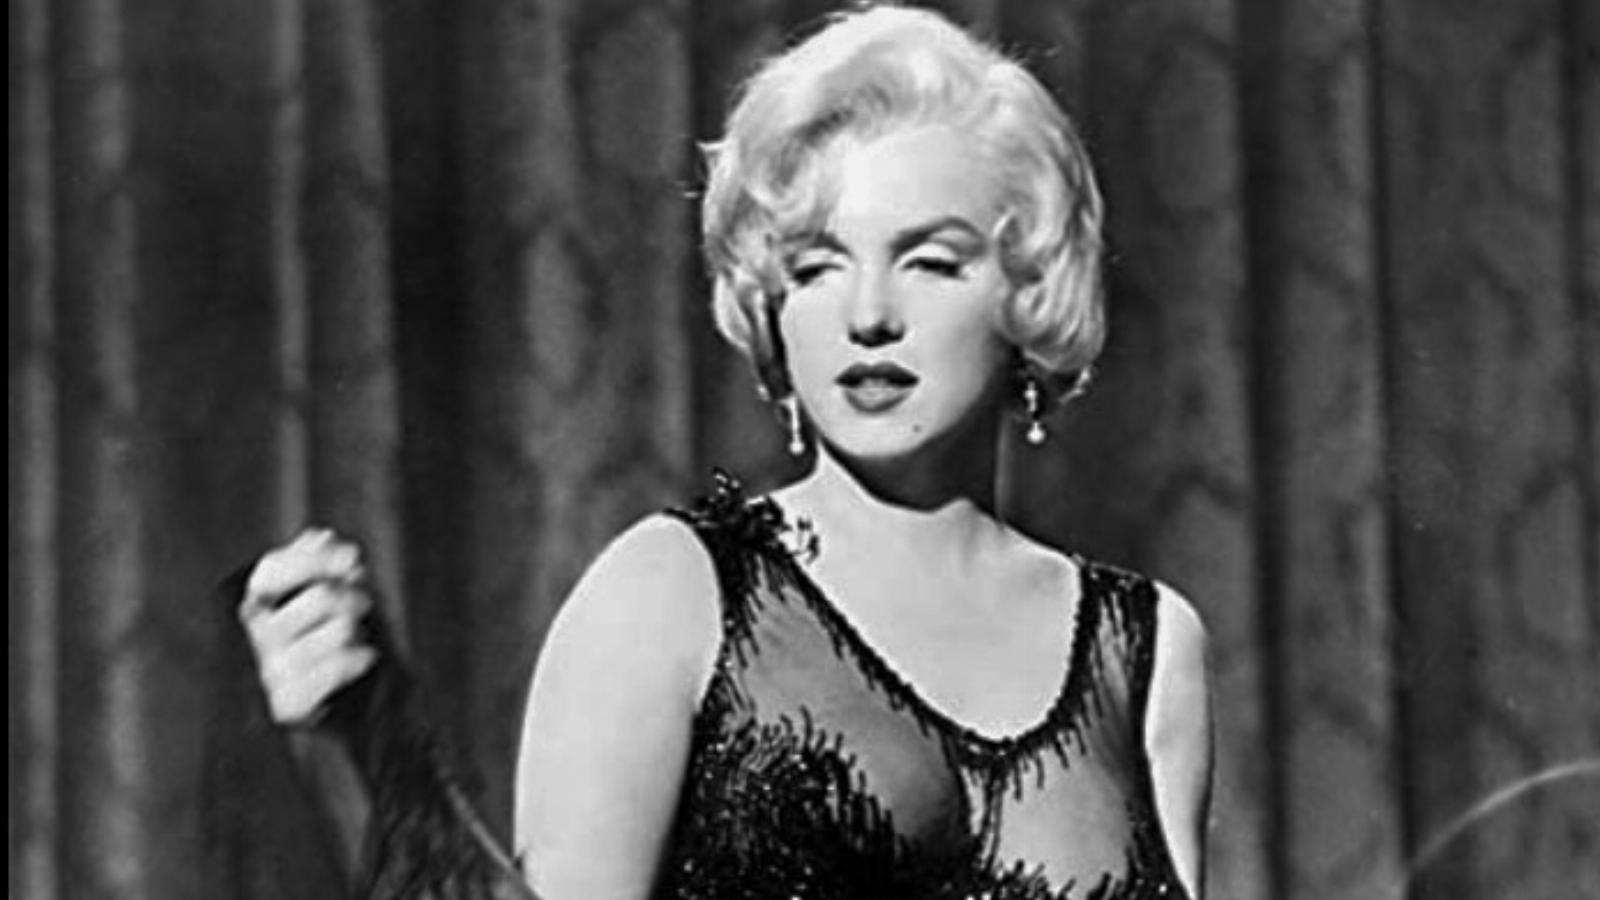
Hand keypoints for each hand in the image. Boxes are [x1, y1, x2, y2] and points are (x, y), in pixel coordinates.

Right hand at [240, 528, 378, 726]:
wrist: (312, 703)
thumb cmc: (312, 633)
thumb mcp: (312, 589)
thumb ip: (316, 559)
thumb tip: (322, 538)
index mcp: (255, 598)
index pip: (274, 568)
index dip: (317, 559)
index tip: (353, 557)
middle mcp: (255, 633)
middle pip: (323, 596)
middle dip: (354, 595)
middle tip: (362, 603)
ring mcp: (271, 668)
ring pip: (340, 630)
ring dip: (358, 630)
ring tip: (352, 635)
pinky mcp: (289, 702)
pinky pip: (340, 666)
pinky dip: (360, 659)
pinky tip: (358, 658)